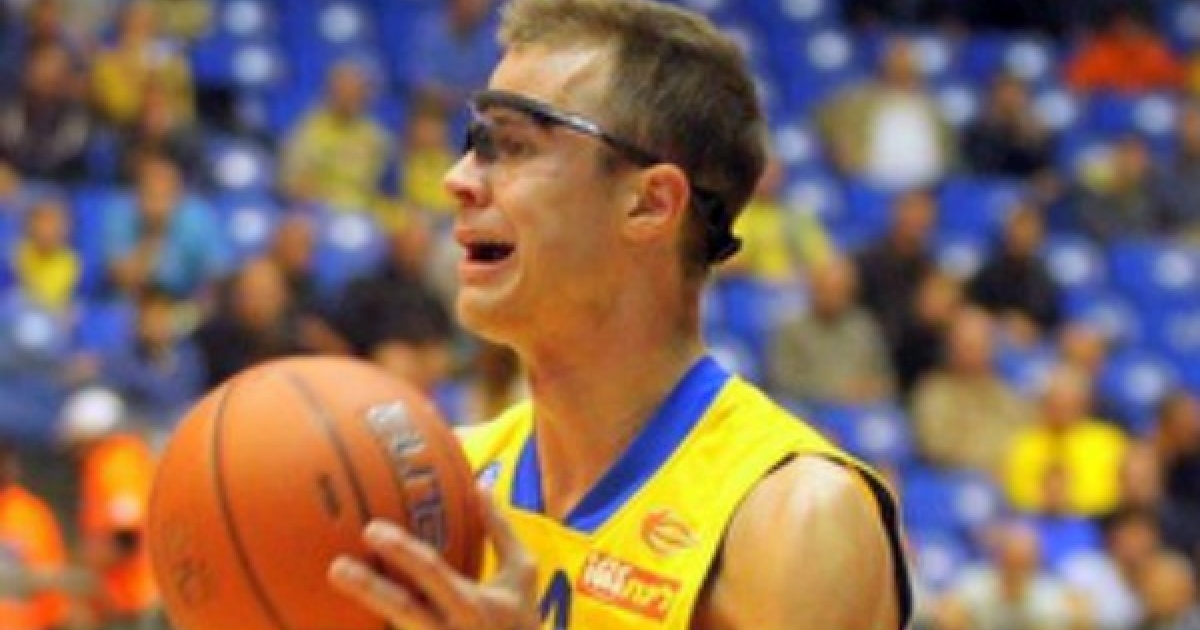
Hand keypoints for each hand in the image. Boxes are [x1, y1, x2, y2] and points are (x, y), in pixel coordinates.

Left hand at [329, 488, 538, 629]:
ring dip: (363, 614)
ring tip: (335, 586)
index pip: (432, 573)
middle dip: (368, 588)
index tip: (371, 529)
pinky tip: (336, 623)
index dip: (402, 552)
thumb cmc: (521, 618)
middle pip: (403, 609)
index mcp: (472, 604)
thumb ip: (500, 530)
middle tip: (336, 566)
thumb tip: (481, 485)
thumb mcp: (522, 572)